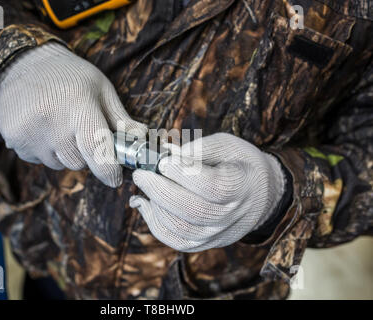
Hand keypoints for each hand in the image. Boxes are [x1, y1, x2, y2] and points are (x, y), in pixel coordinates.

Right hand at [0, 42, 146, 186]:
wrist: (24, 62)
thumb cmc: (71, 76)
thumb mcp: (101, 89)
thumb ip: (122, 119)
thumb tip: (142, 140)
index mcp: (78, 105)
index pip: (96, 150)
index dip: (108, 170)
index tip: (115, 179)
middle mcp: (51, 120)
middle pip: (78, 163)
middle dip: (85, 154)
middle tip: (81, 131)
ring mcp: (28, 131)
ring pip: (58, 164)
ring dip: (64, 153)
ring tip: (59, 125)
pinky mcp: (12, 138)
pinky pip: (38, 160)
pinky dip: (45, 150)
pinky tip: (42, 128)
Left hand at [130, 133, 285, 251]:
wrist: (259, 193)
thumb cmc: (238, 163)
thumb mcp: (227, 145)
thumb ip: (199, 148)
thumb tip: (166, 154)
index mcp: (241, 186)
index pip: (212, 186)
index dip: (184, 174)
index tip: (163, 161)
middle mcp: (232, 215)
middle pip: (193, 210)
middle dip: (160, 190)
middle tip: (141, 174)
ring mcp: (219, 234)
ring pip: (180, 228)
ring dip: (155, 205)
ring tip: (144, 185)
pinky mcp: (205, 243)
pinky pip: (175, 240)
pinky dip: (154, 222)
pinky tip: (144, 203)